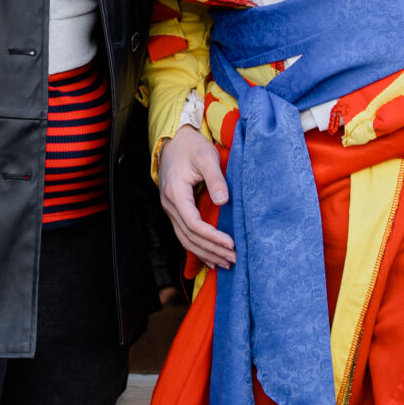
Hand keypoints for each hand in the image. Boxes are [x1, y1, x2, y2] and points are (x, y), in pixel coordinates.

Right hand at [158, 127, 233, 268]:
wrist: (175, 141)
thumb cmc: (191, 147)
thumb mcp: (206, 157)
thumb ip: (215, 179)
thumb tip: (223, 201)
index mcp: (176, 193)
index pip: (193, 223)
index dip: (212, 237)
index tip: (231, 243)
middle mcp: (170, 205)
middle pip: (189, 236)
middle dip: (212, 250)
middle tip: (233, 259)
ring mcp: (170, 209)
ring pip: (185, 239)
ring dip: (205, 253)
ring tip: (225, 263)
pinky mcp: (176, 210)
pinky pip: (184, 234)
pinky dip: (198, 248)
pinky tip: (210, 258)